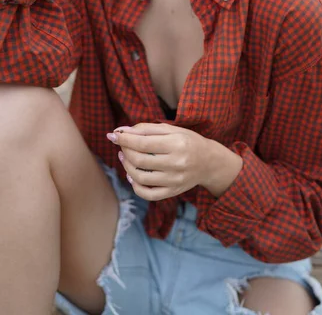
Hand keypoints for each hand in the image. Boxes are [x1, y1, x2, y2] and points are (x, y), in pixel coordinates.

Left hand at [107, 123, 242, 200]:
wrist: (209, 162)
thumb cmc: (188, 141)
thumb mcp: (171, 129)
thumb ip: (146, 129)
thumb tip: (122, 131)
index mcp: (177, 144)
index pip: (142, 143)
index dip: (124, 139)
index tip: (112, 135)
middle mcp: (176, 163)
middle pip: (139, 160)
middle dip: (124, 150)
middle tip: (121, 144)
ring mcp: (174, 180)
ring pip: (140, 177)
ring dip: (126, 166)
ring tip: (124, 157)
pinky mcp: (173, 192)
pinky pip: (148, 194)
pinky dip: (135, 185)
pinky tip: (132, 174)